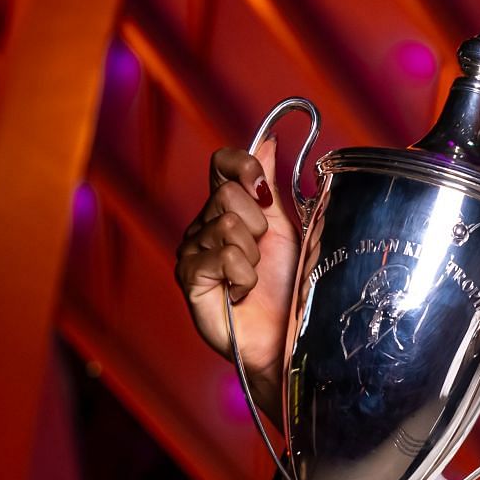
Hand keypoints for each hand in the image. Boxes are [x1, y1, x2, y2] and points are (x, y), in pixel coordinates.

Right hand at [174, 139, 296, 423]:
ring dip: (254, 255)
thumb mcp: (286, 229)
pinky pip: (222, 255)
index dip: (244, 166)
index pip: (223, 163)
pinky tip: (241, 292)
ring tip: (253, 278)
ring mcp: (192, 252)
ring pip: (227, 223)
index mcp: (227, 209)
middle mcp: (203, 226)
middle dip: (259, 225)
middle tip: (262, 255)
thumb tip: (266, 140)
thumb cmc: (289, 289)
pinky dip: (243, 275)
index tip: (263, 188)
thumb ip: (269, 186)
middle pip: (228, 193)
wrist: (288, 338)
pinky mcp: (190, 279)